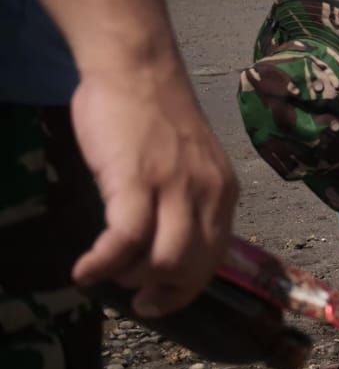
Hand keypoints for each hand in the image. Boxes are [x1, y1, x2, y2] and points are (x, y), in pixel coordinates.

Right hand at [69, 65, 237, 316]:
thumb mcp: (188, 163)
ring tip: (107, 271)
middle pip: (193, 267)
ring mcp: (174, 186)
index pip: (215, 257)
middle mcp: (207, 192)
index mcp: (223, 190)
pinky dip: (103, 264)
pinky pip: (124, 240)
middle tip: (132, 295)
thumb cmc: (153, 113)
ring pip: (164, 261)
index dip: (186, 288)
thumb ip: (186, 200)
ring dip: (131, 278)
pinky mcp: (136, 180)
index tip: (159, 301)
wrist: (137, 68)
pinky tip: (84, 270)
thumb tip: (167, 244)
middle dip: (162, 293)